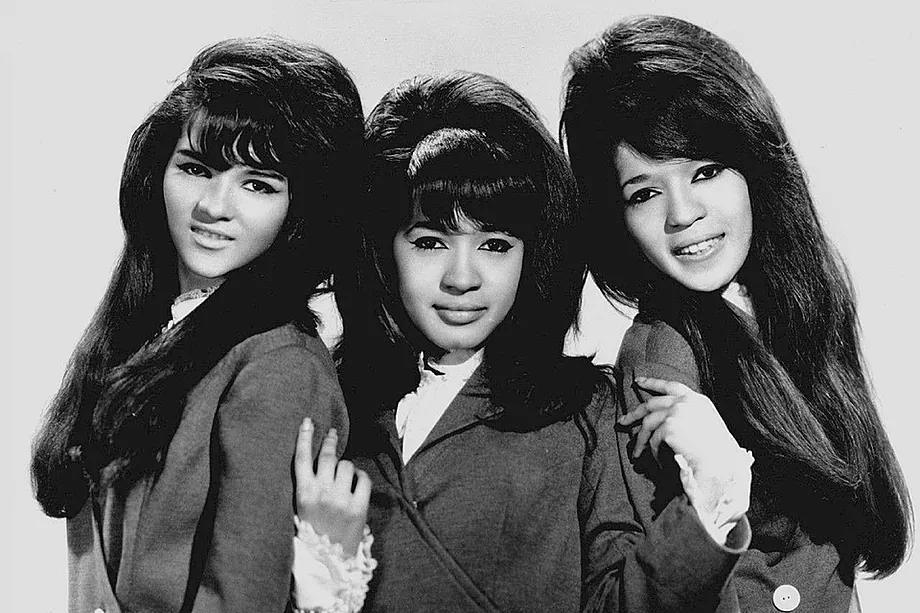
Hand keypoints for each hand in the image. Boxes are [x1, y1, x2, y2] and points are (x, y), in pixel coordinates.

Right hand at [294, 418, 370, 555]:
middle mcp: (321, 494)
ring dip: (345, 467)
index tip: (307, 421)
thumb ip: (309, 486)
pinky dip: (360, 477)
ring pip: (346, 465)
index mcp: (303, 494)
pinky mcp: (358, 507)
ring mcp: (341, 500)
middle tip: (332, 433)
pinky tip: (356, 482)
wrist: (327, 564)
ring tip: (343, 476)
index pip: (301, 458)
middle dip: (330, 441)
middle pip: (326, 456)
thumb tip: (321, 460)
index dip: (304, 437)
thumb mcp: (301, 509)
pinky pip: (363, 478)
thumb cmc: (313, 533)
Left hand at [619, 376, 738, 464]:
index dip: (652, 382)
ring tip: (636, 453)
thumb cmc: (717, 451)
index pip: (670, 386)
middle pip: (651, 404)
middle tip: (622, 421)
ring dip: (640, 440)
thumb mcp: (705, 424)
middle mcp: (686, 402)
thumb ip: (687, 415)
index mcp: (697, 400)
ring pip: (648, 424)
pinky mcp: (668, 426)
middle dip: (634, 414)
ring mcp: (676, 412)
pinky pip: (654, 440)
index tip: (637, 381)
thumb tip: (662, 419)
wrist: (721, 463)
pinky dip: (653, 452)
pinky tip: (656, 463)